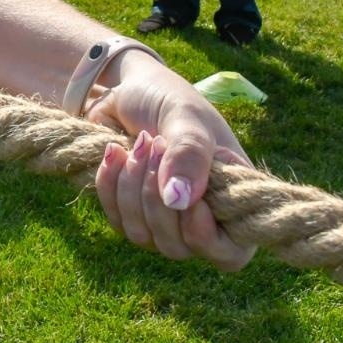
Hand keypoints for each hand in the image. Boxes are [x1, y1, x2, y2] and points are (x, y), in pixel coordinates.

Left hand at [87, 55, 255, 270]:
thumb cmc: (169, 98)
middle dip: (156, 197)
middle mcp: (202, 217)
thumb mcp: (186, 116)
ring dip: (131, 188)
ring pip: (142, 236)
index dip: (205, 236)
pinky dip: (110, 185)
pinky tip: (114, 151)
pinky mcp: (130, 213)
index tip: (187, 196)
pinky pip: (116, 220)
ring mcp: (164, 220)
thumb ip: (190, 154)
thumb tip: (179, 201)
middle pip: (178, 247)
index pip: (232, 252)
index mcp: (232, 196)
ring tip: (139, 143)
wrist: (127, 89)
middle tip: (155, 144)